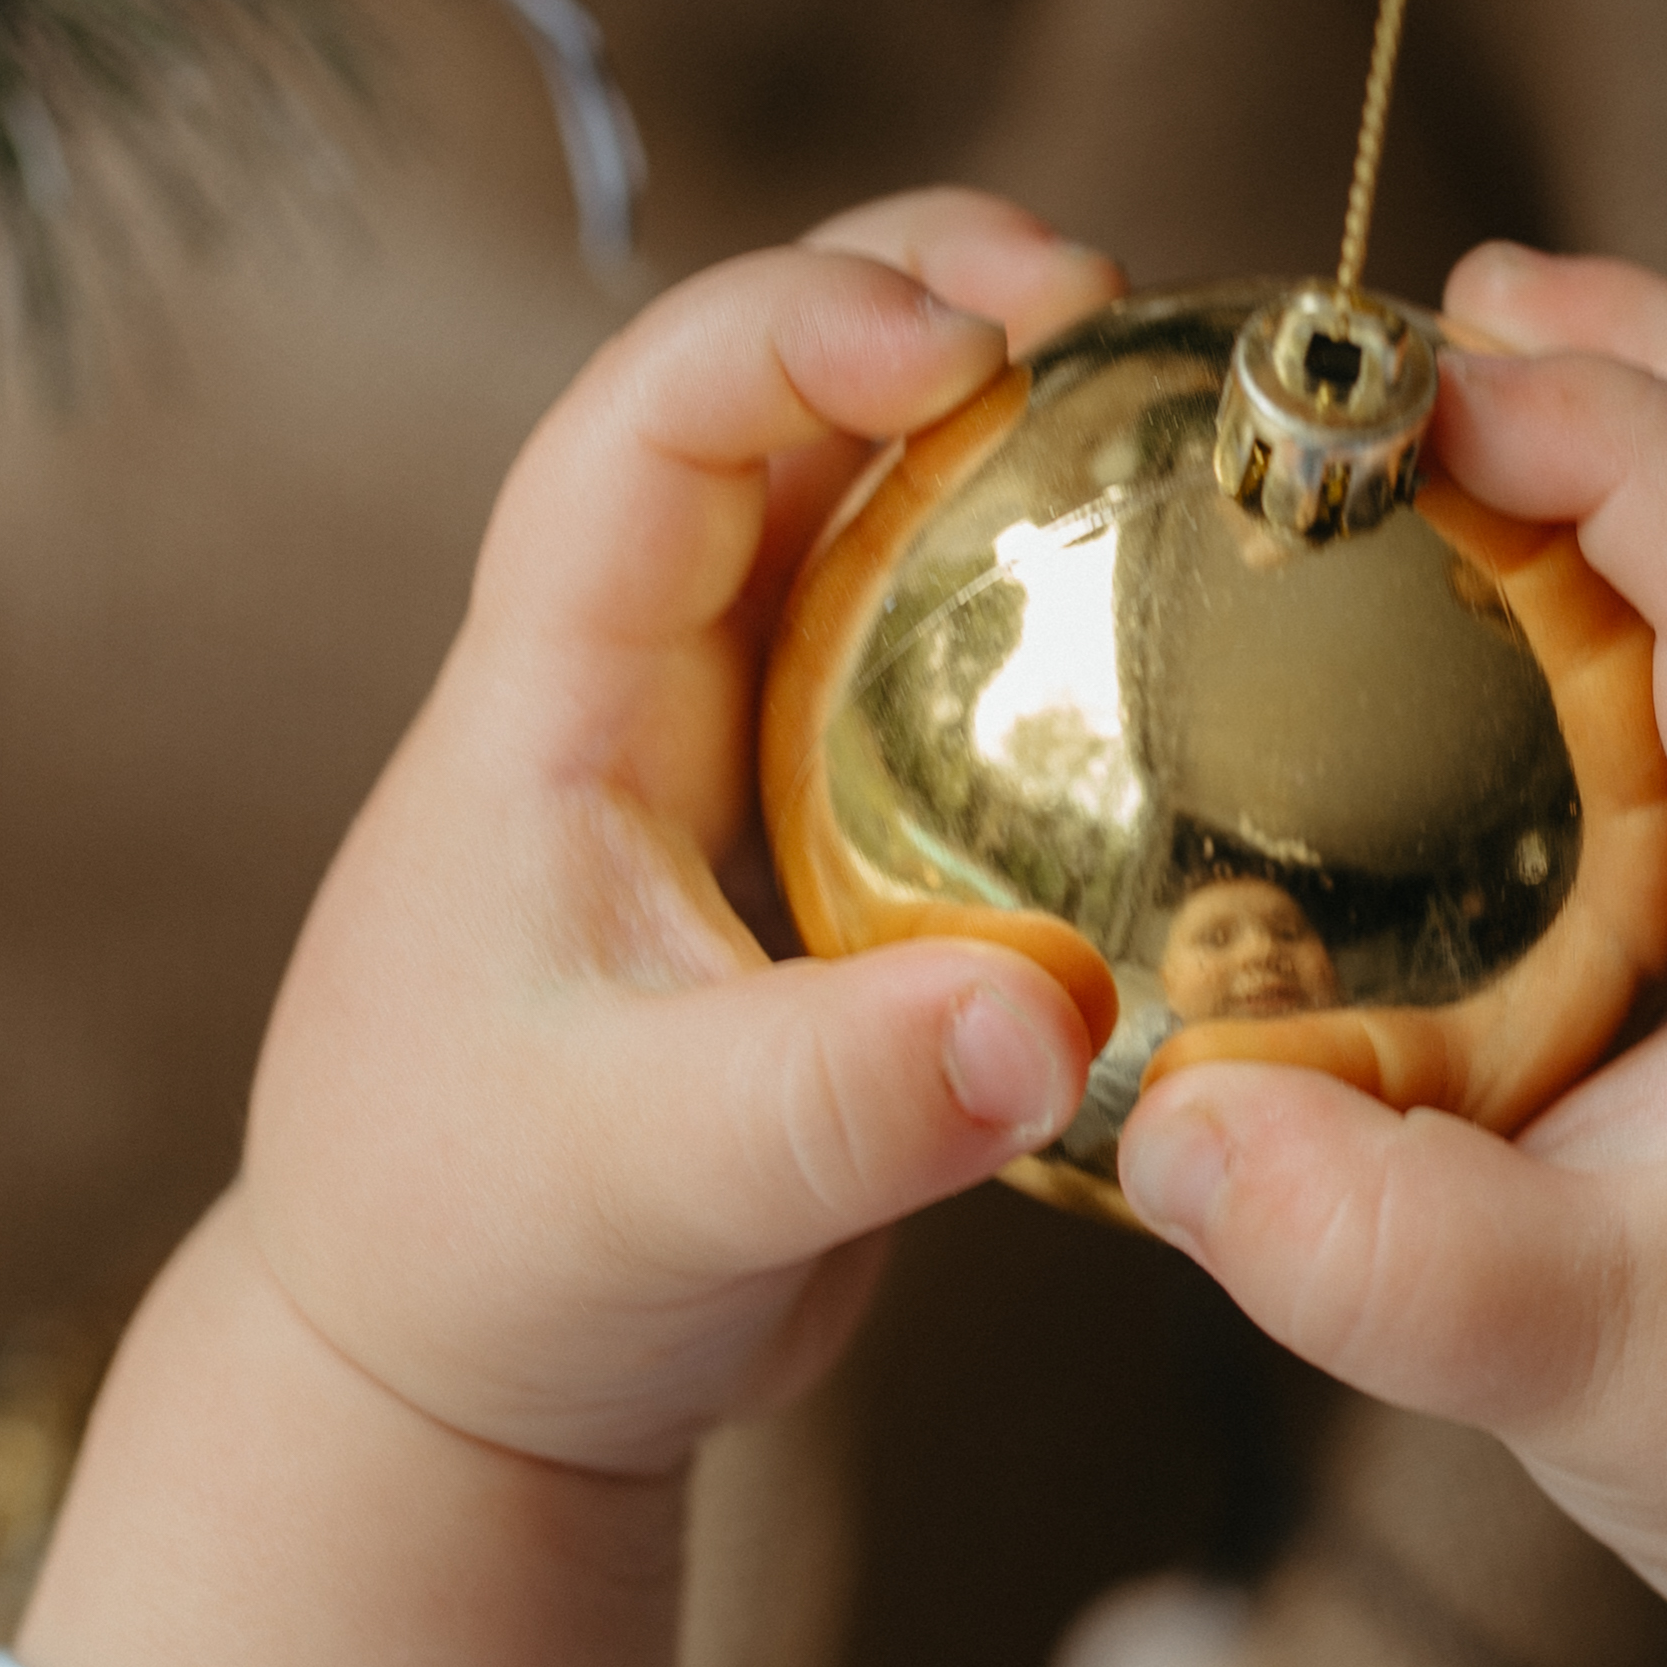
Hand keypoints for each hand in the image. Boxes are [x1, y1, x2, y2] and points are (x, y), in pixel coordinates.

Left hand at [22, 193, 1119, 1666]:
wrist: (462, 1376)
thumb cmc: (490, 1261)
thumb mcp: (648, 1194)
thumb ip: (837, 1113)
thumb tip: (1040, 1012)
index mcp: (554, 697)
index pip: (660, 414)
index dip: (808, 322)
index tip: (987, 337)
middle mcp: (646, 671)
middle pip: (780, 388)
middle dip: (937, 291)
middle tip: (1116, 297)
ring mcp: (747, 736)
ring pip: (878, 496)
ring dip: (1018, 417)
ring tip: (1191, 403)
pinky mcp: (844, 824)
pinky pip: (961, 640)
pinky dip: (1069, 578)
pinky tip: (1205, 601)